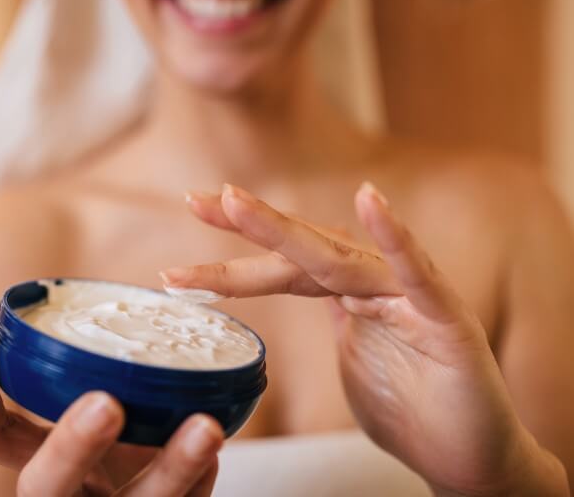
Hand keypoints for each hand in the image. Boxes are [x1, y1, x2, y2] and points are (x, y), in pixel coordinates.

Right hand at [0, 328, 223, 496]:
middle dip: (71, 444)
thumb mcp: (89, 411)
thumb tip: (139, 306)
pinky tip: (214, 453)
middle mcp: (62, 495)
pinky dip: (200, 481)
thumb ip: (93, 373)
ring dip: (171, 468)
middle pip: (42, 484)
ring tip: (206, 427)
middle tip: (106, 404)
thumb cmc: (116, 452)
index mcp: (35, 459)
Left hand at [161, 183, 567, 495]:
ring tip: (237, 204)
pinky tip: (371, 202)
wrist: (470, 461)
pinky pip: (418, 276)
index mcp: (350, 295)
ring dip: (286, 230)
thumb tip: (298, 288)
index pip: (286, 265)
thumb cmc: (410, 412)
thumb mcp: (350, 358)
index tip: (193, 225)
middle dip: (249, 225)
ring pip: (341, 258)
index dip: (239, 251)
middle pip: (304, 249)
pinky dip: (395, 239)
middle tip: (197, 200)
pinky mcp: (446, 322)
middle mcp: (377, 285)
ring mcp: (410, 298)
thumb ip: (330, 317)